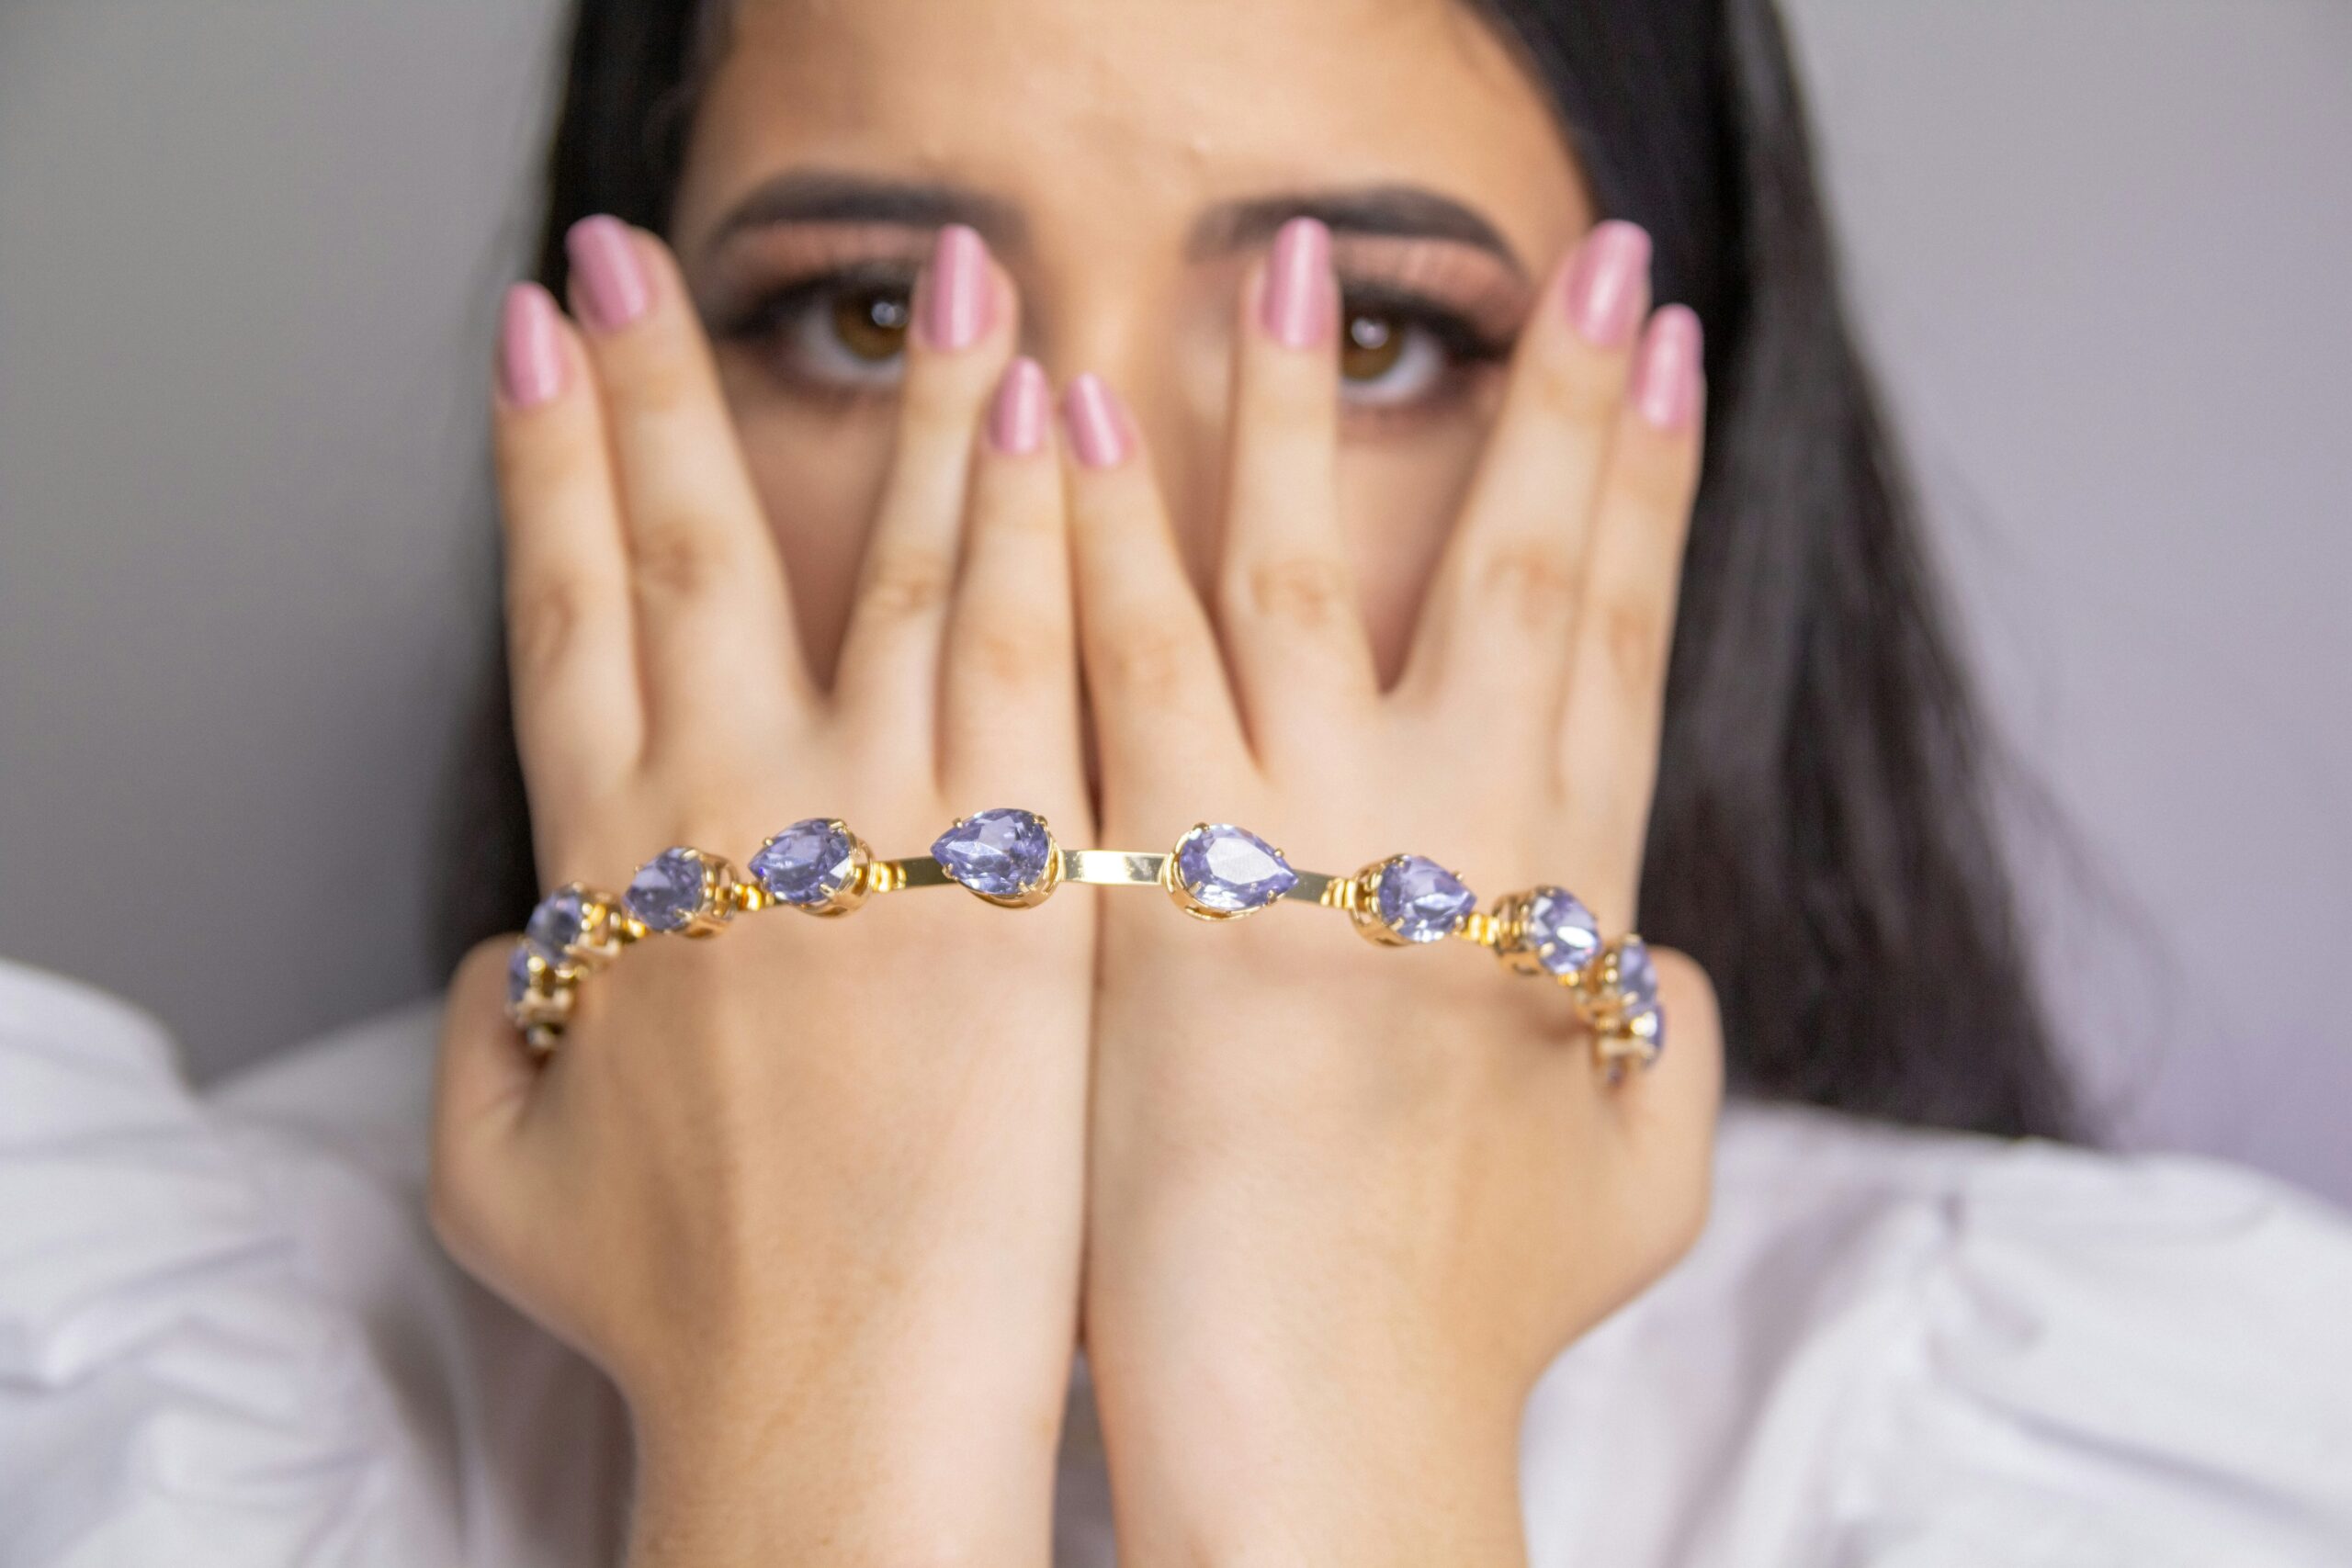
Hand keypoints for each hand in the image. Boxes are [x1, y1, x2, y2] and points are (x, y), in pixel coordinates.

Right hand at [430, 220, 1087, 1565]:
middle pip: (692, 546)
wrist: (843, 1398)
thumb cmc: (689, 1311)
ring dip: (921, 407)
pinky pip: (1050, 661)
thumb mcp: (506, 1172)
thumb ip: (489, 1036)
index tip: (532, 345)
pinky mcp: (1040, 873)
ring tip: (948, 278)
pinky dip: (1058, 532)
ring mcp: (899, 833)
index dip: (537, 465)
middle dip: (655, 386)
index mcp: (608, 871)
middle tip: (638, 257)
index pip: (558, 612)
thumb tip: (518, 953)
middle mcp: (742, 816)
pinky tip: (1077, 429)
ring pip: (906, 566)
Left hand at [1067, 219, 1723, 1563]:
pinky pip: (1113, 668)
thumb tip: (1665, 968)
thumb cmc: (1465, 1325)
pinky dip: (1092, 535)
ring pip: (1308, 576)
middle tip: (1592, 257)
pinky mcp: (1152, 886)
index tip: (1672, 355)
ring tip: (1289, 267)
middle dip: (1567, 403)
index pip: (1632, 639)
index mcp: (1575, 895)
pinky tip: (1061, 424)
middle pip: (1528, 570)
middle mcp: (1458, 841)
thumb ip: (1665, 1051)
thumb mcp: (1636, 1189)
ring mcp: (1303, 851)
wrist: (1325, 1422)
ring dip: (1300, 412)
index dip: (1656, 487)